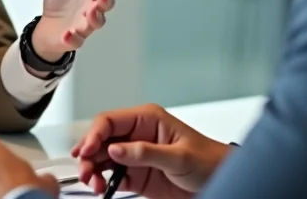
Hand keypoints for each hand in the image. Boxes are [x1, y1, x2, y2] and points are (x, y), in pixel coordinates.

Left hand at [33, 0, 115, 60]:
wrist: (50, 23)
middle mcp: (93, 6)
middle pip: (106, 4)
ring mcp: (84, 23)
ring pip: (95, 23)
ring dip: (94, 19)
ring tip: (89, 13)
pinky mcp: (72, 38)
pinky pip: (76, 41)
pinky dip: (74, 38)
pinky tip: (69, 33)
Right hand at [72, 104, 231, 198]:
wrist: (220, 180)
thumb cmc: (208, 159)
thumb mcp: (179, 155)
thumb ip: (146, 152)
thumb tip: (116, 148)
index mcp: (146, 119)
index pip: (110, 121)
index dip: (94, 134)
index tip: (86, 150)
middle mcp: (137, 134)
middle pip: (101, 139)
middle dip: (88, 154)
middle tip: (86, 170)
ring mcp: (134, 155)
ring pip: (102, 158)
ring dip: (93, 169)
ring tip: (94, 183)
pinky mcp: (135, 174)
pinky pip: (112, 176)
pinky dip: (103, 182)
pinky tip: (103, 187)